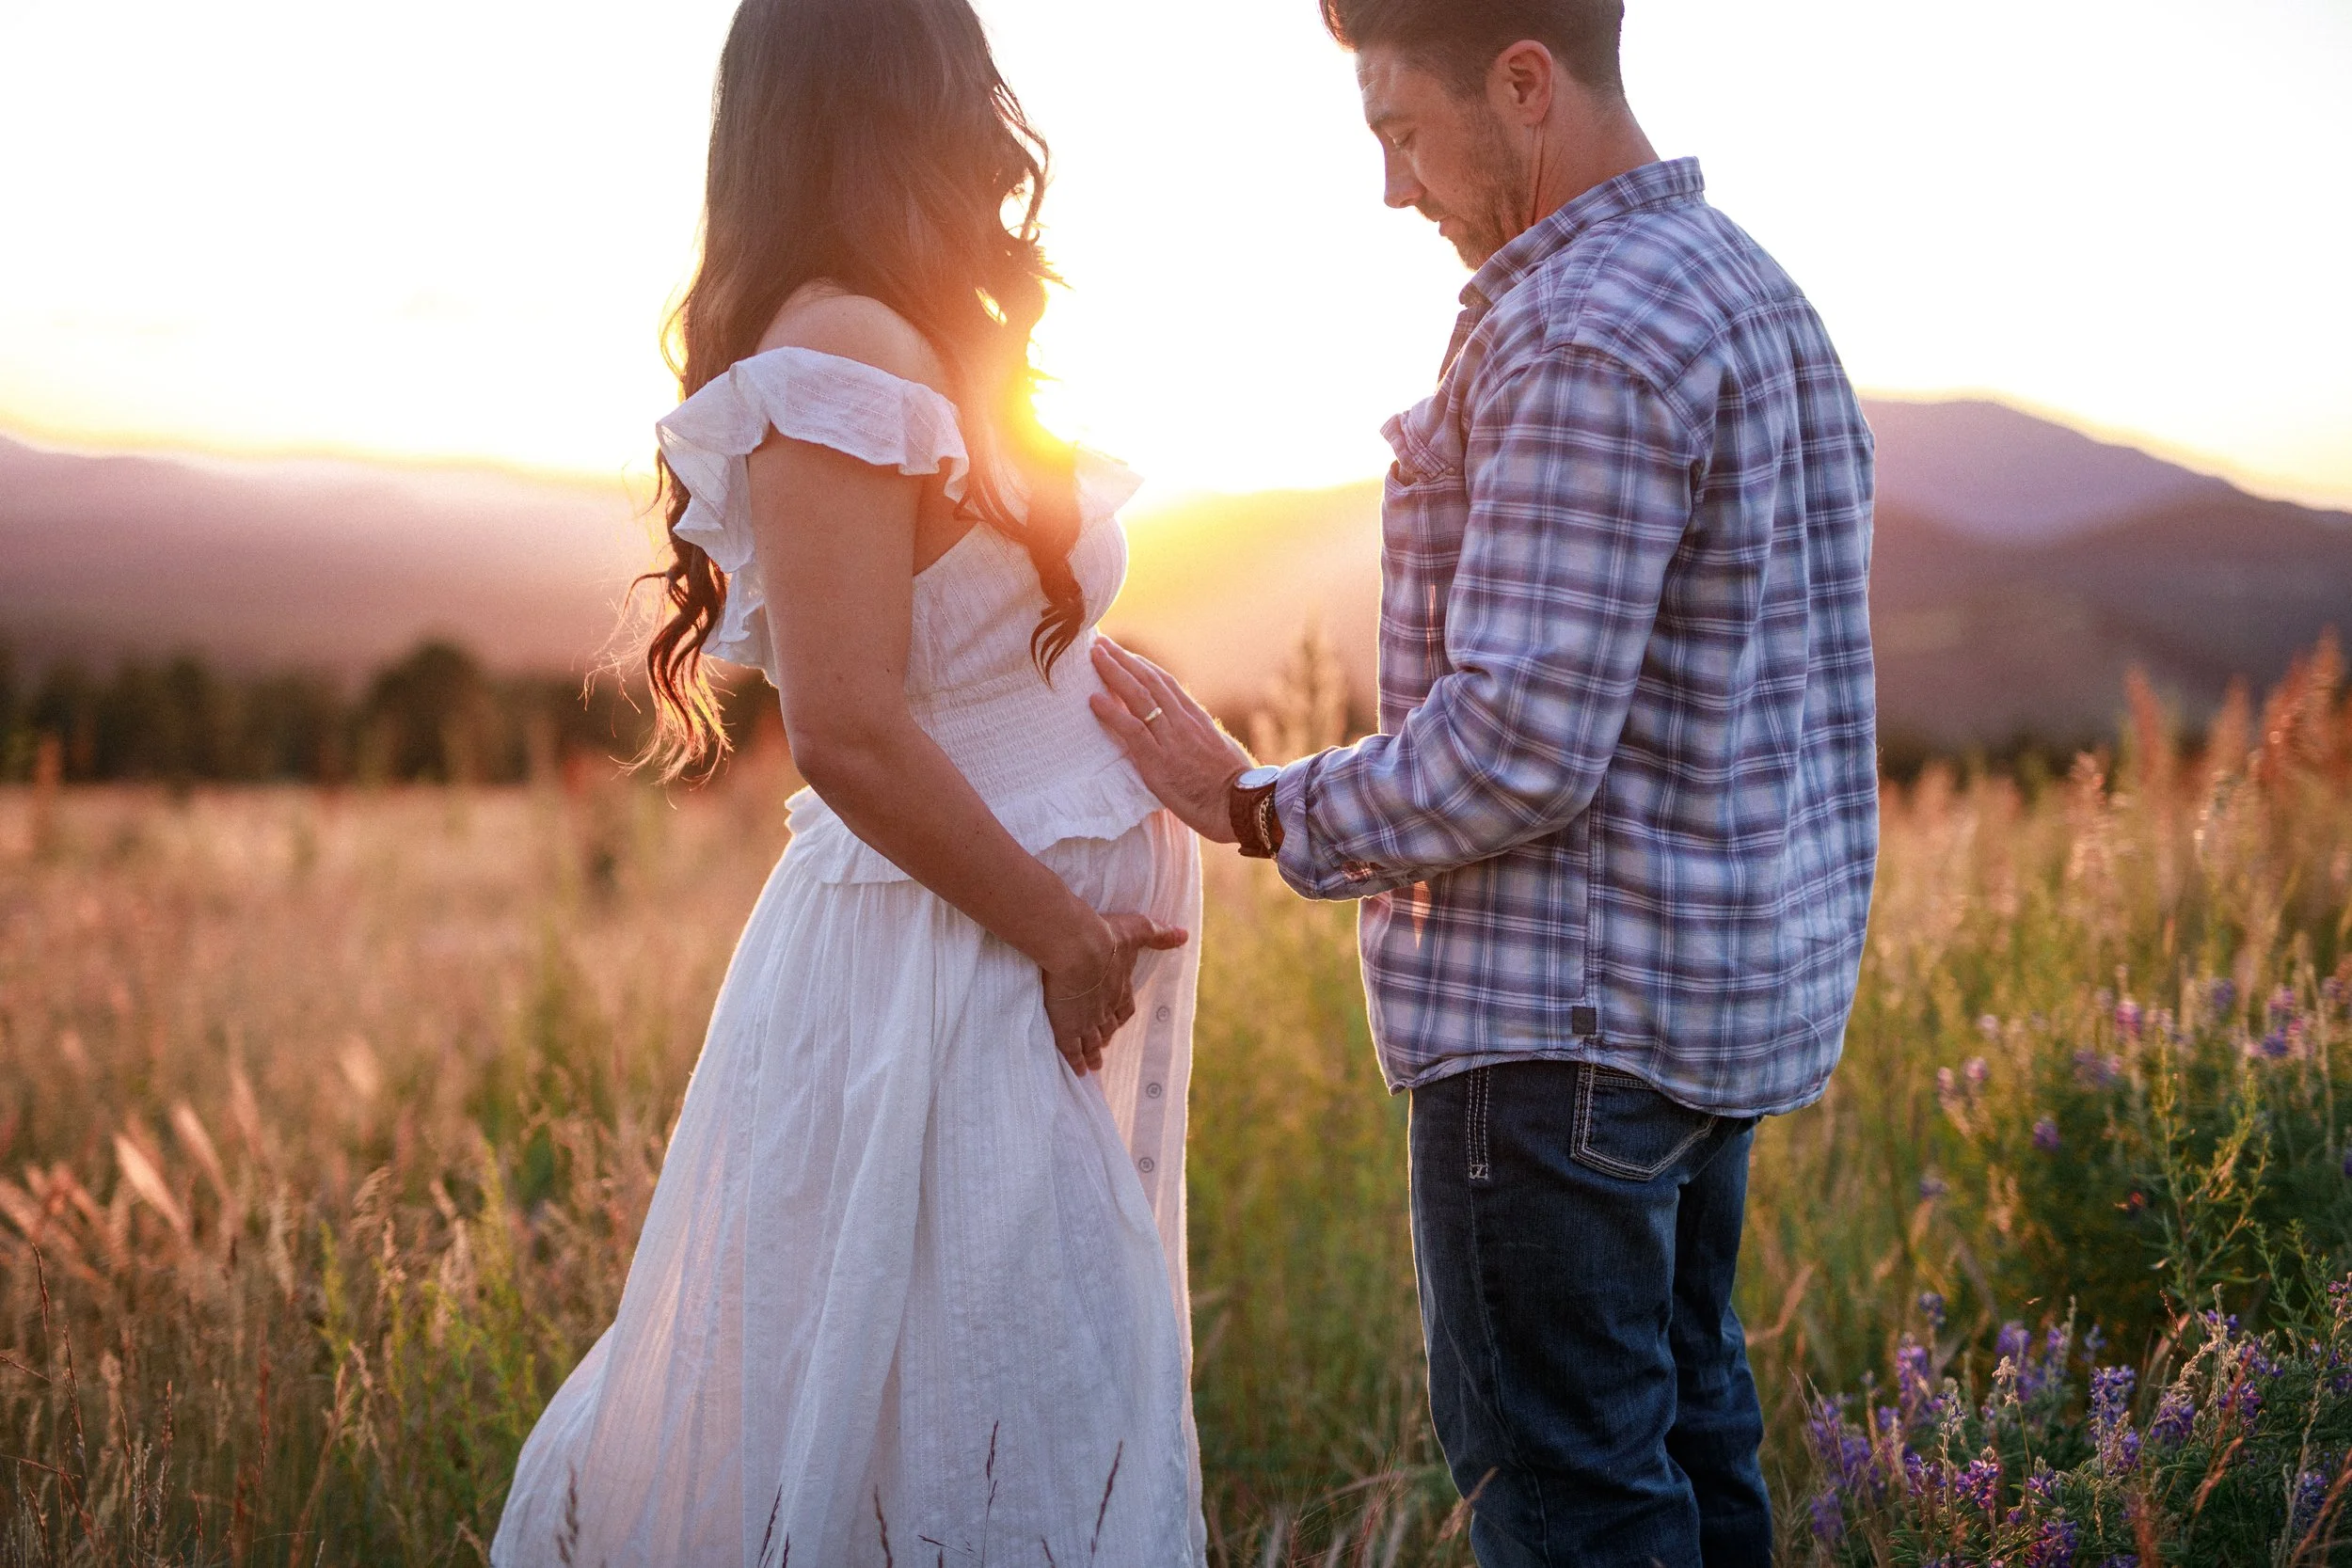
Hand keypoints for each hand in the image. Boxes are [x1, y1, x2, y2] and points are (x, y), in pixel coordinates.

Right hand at [1042, 911, 1188, 1075]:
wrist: (1079, 950)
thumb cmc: (1106, 938)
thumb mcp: (1137, 930)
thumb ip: (1159, 935)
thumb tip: (1185, 934)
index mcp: (1121, 989)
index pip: (1124, 1008)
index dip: (1120, 1016)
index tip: (1117, 1022)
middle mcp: (1106, 1010)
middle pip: (1107, 1028)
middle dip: (1105, 1036)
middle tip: (1103, 1046)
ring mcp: (1086, 1022)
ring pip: (1091, 1043)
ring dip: (1093, 1054)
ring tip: (1093, 1066)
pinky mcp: (1066, 1029)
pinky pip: (1072, 1051)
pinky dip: (1075, 1062)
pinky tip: (1077, 1071)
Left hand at [1089, 639, 1254, 844]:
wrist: (1239, 807)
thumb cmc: (1232, 786)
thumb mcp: (1218, 750)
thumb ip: (1200, 736)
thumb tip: (1190, 731)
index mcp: (1197, 718)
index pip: (1165, 682)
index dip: (1142, 665)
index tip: (1124, 653)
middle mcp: (1183, 721)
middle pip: (1149, 680)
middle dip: (1123, 659)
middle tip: (1101, 642)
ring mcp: (1170, 739)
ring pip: (1138, 696)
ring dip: (1113, 673)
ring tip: (1094, 656)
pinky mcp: (1158, 761)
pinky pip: (1131, 730)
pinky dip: (1111, 712)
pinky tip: (1093, 699)